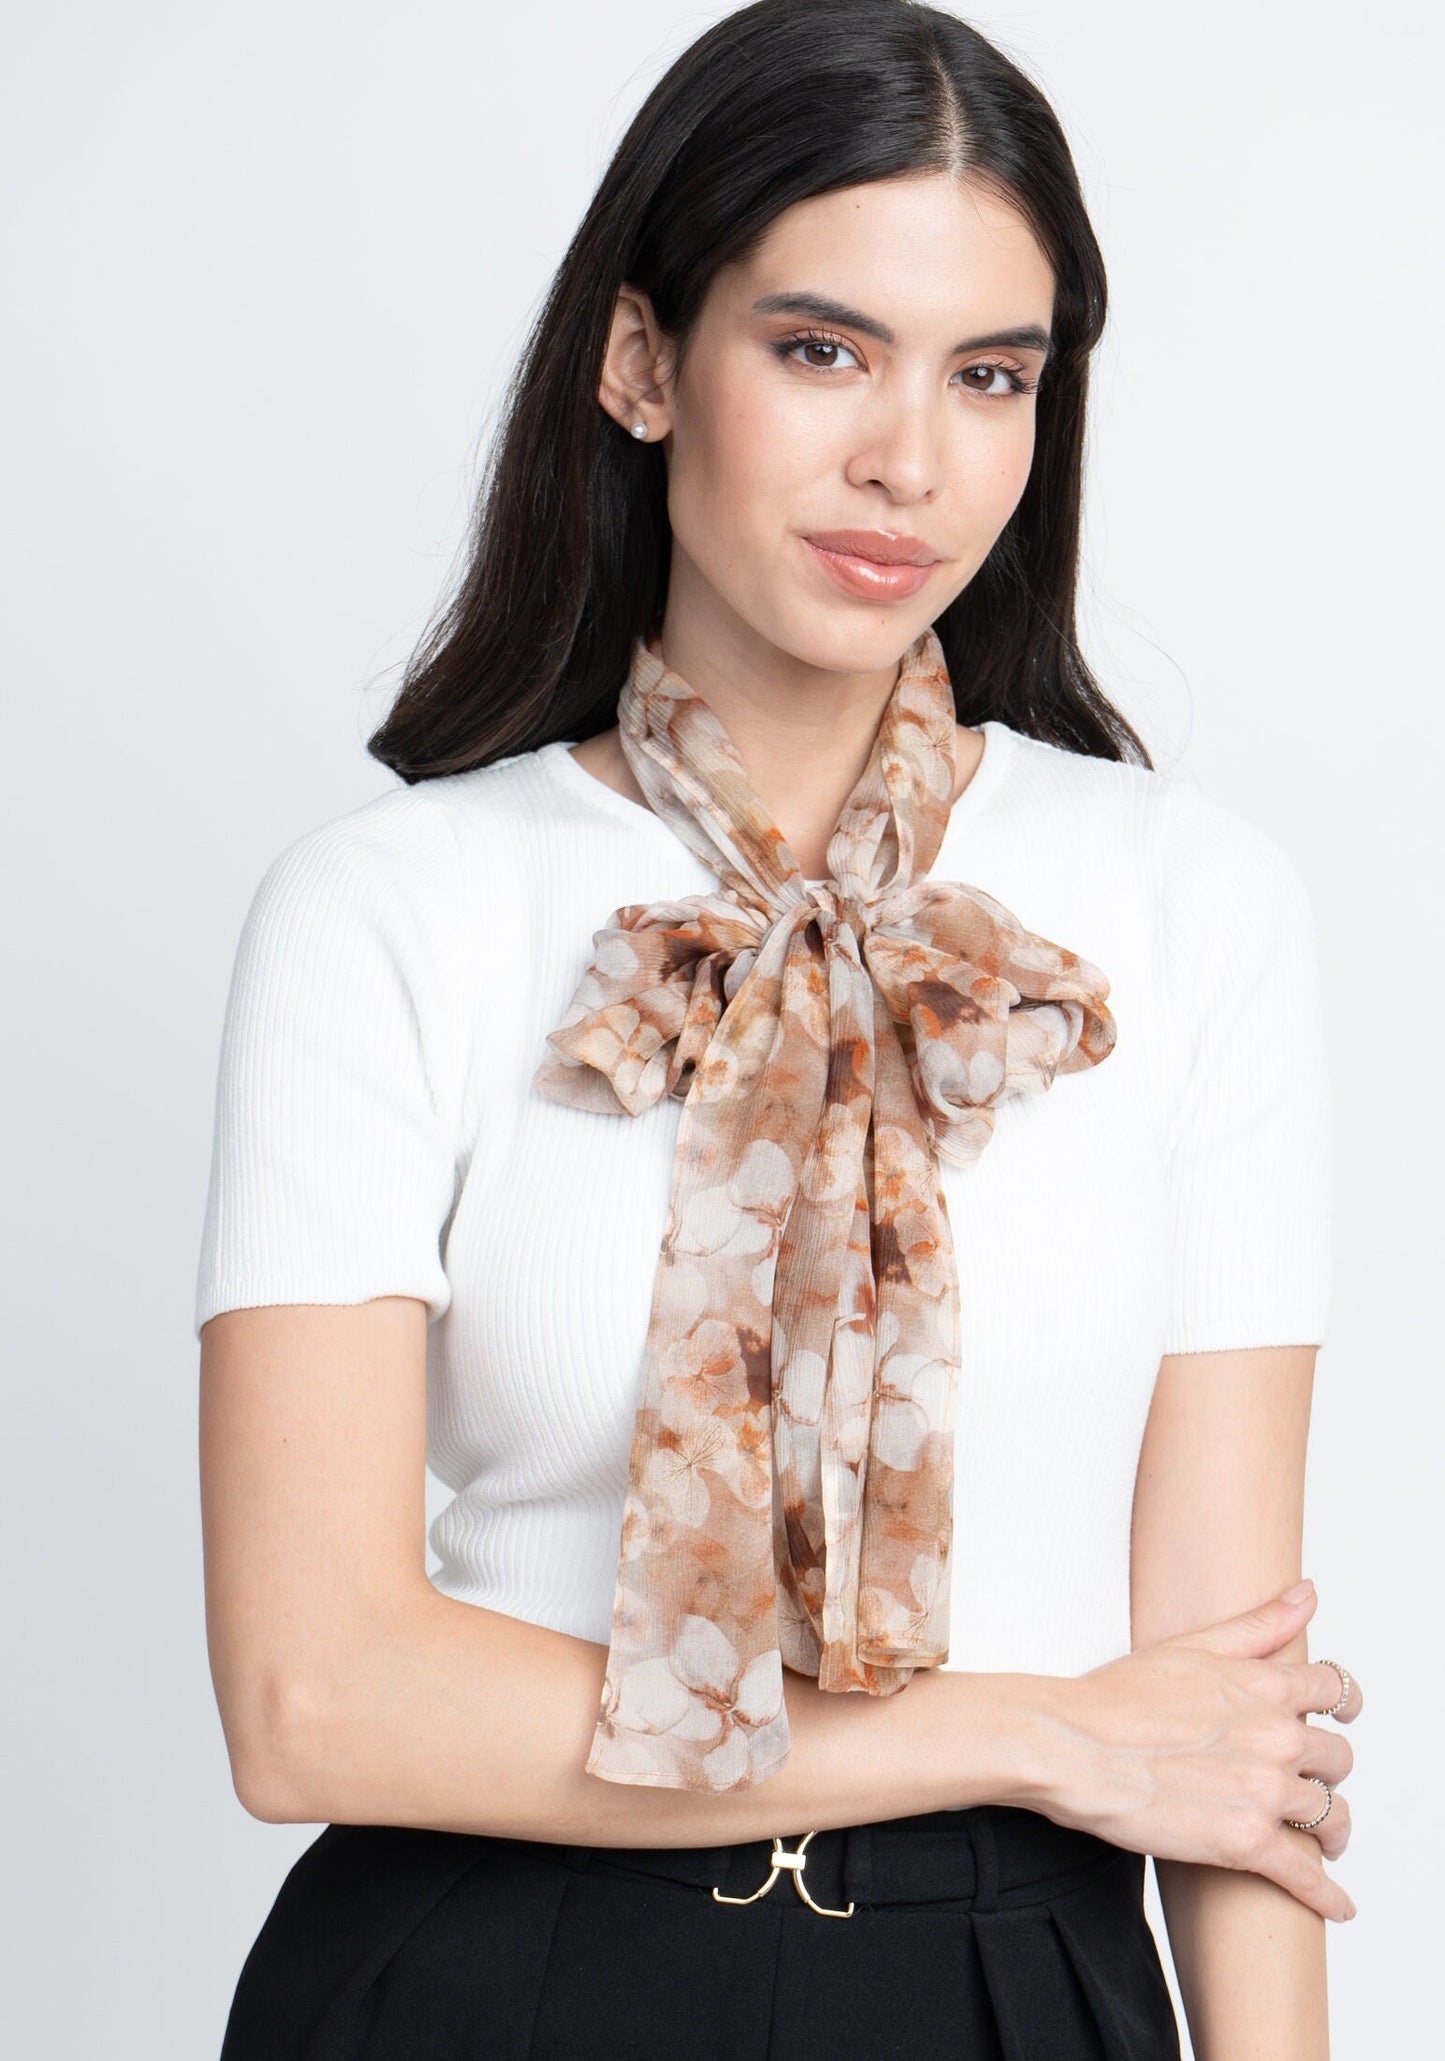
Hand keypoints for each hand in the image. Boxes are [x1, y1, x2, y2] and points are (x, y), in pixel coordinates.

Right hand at [1034, 1580, 1361, 1922]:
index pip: (1334, 1690)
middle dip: (1328, 1770)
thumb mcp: (1192, 1646)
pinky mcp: (1246, 1844)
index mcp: (1264, 1686)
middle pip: (1338, 1757)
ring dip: (1331, 1830)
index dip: (1342, 1705)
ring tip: (1323, 1841)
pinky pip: (1306, 1876)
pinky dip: (1327, 1895)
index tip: (1342, 1717)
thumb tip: (1309, 1592)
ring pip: (1330, 1815)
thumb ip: (1259, 1625)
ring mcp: (1265, 1792)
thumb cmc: (1117, 1696)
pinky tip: (1336, 1905)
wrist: (1074, 1747)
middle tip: (1314, 1783)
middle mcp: (1276, 1736)